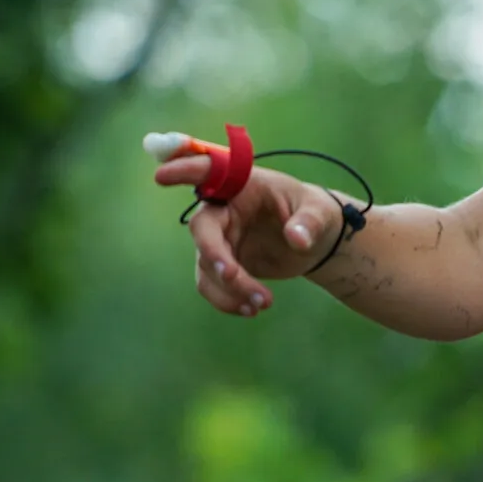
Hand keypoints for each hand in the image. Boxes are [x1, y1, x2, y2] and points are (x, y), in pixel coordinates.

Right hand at [152, 155, 348, 316]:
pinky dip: (228, 300)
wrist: (315, 242)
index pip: (209, 171)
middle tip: (234, 276)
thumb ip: (309, 223)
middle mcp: (224, 209)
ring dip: (229, 288)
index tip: (162, 176)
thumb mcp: (320, 213)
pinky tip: (252, 310)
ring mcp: (219, 238)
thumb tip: (297, 239)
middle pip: (202, 230)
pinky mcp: (222, 263)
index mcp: (244, 185)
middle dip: (215, 255)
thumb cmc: (315, 214)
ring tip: (264, 303)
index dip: (184, 171)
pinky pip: (212, 284)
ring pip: (206, 265)